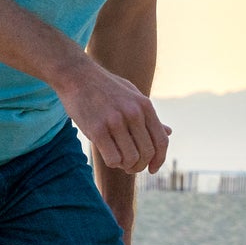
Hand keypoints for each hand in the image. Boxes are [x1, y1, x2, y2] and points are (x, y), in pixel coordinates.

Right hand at [56, 57, 170, 174]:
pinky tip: (108, 155)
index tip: (152, 169)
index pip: (161, 141)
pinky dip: (113, 163)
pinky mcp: (97, 129)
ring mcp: (115, 121)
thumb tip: (169, 132)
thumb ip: (149, 116)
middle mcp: (133, 113)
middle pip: (147, 153)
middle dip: (140, 166)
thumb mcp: (132, 95)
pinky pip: (113, 158)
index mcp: (144, 106)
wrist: (76, 75)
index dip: (159, 160)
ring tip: (119, 161)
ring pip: (131, 159)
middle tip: (131, 167)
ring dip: (126, 166)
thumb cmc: (105, 87)